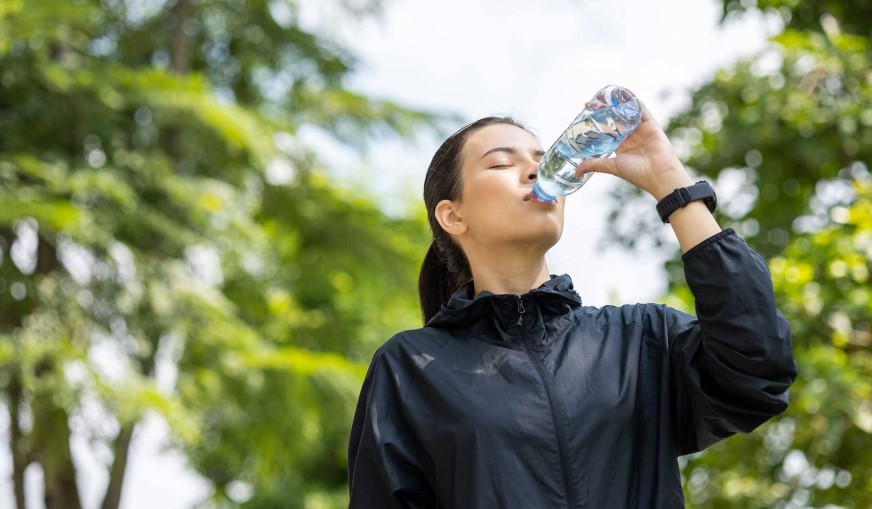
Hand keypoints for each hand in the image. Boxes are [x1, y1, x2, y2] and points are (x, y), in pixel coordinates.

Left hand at [575, 101, 692, 200]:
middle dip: (604, 111)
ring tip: (605, 95)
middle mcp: (631, 137)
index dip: (597, 122)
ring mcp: (641, 130)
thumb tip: (576, 171)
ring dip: (617, 104)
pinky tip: (625, 94)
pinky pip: (642, 110)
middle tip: (592, 103)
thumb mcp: (612, 167)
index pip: (607, 131)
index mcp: (621, 146)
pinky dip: (633, 102)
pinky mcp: (651, 125)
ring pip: (627, 113)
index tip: (586, 114)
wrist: (659, 174)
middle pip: (616, 120)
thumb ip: (595, 164)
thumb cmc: (637, 173)